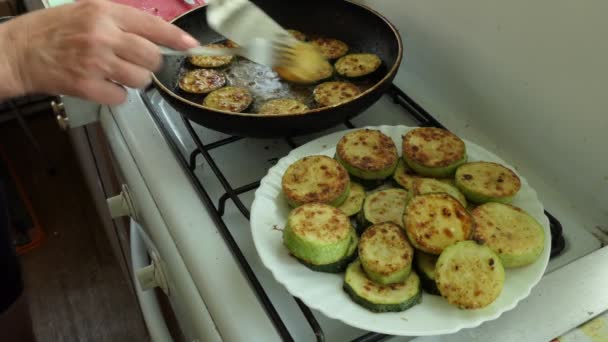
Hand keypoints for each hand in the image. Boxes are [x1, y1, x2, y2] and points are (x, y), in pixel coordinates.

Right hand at [0, 0, 198, 103]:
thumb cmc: (52, 31)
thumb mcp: (85, 11)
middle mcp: (103, 35)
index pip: (152, 25)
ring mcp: (95, 62)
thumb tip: (155, 36)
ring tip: (114, 73)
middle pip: (151, 57)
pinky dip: (115, 95)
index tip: (190, 45)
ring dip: (133, 81)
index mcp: (104, 12)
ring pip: (140, 80)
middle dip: (149, 64)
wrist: (17, 52)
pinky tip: (101, 84)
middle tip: (134, 63)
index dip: (175, 38)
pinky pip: (122, 97)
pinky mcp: (87, 86)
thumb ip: (119, 20)